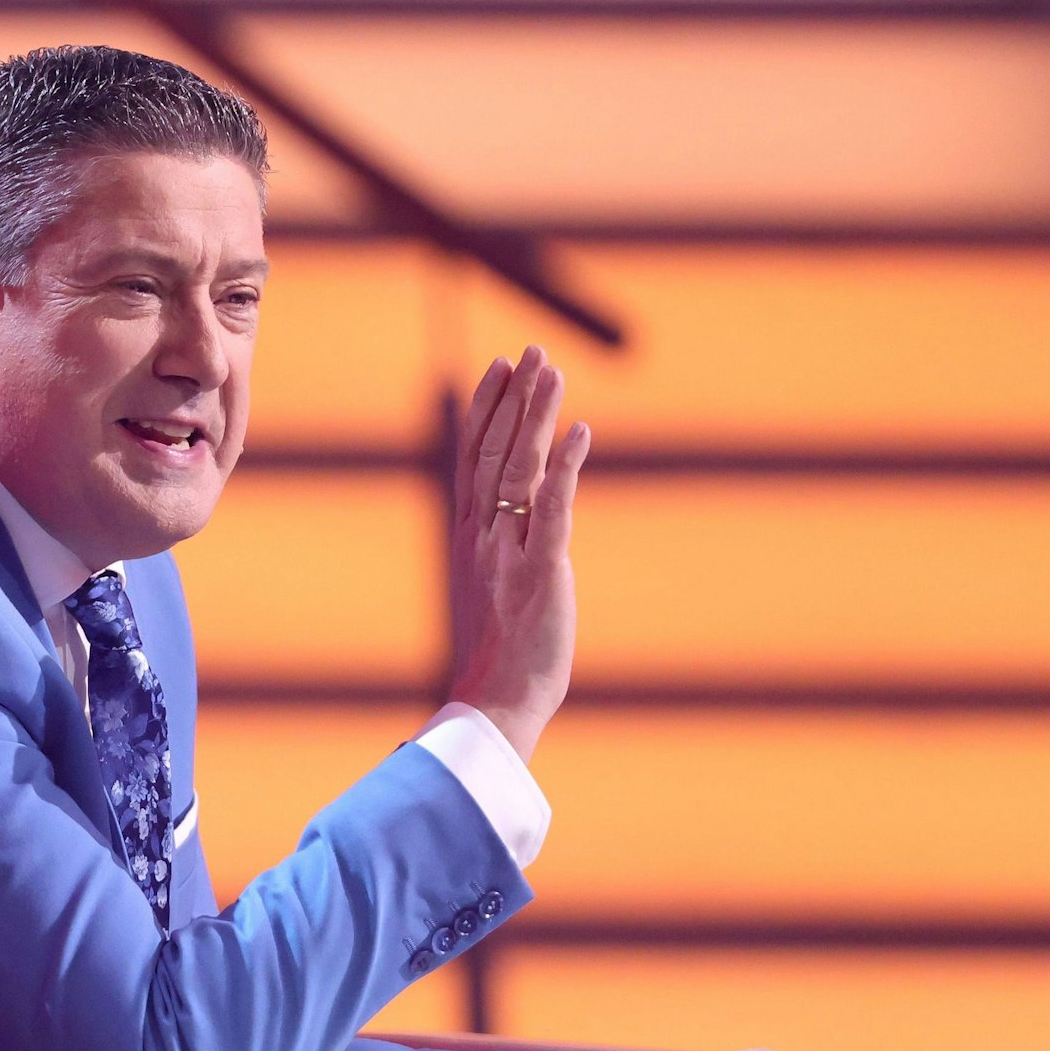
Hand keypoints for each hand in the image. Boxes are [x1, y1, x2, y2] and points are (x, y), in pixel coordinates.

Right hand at [447, 345, 589, 760]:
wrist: (495, 701)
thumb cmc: (497, 653)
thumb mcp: (494, 586)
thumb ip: (502, 545)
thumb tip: (518, 516)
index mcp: (469, 534)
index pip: (472, 457)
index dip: (485, 408)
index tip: (496, 367)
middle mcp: (483, 534)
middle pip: (494, 450)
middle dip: (513, 397)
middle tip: (529, 350)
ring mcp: (509, 551)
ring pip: (520, 468)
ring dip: (536, 416)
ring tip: (550, 369)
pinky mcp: (540, 572)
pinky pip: (552, 510)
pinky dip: (566, 468)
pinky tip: (580, 432)